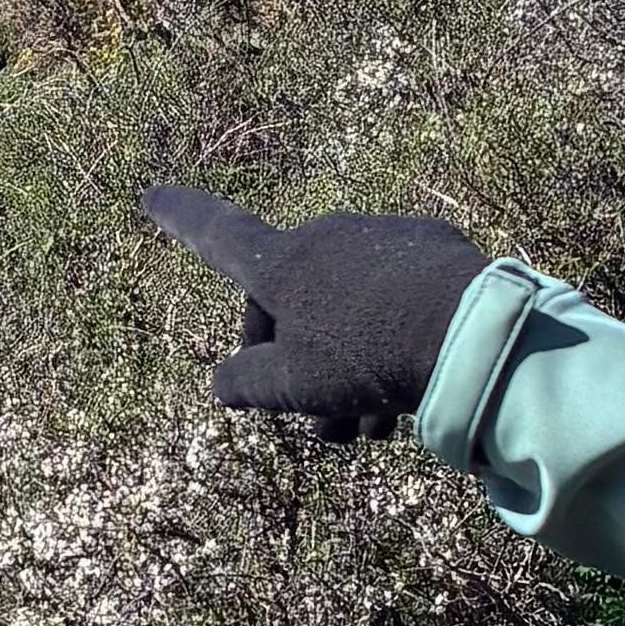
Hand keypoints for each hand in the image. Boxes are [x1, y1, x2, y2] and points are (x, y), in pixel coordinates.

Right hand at [144, 186, 489, 440]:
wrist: (474, 332)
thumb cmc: (367, 357)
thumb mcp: (294, 384)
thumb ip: (247, 383)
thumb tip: (221, 384)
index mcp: (281, 264)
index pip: (215, 235)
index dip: (179, 219)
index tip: (150, 195)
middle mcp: (325, 237)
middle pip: (291, 299)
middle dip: (295, 359)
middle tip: (317, 423)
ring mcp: (381, 238)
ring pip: (345, 306)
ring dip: (347, 365)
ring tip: (370, 430)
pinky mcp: (431, 250)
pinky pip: (390, 296)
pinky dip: (388, 339)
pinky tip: (410, 387)